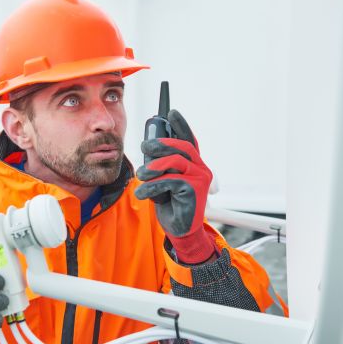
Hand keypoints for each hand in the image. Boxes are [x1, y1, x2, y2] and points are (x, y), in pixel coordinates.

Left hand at [135, 109, 216, 263]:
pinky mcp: (194, 191)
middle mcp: (201, 169)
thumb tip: (148, 149)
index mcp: (194, 165)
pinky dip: (153, 185)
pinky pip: (170, 180)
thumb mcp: (163, 182)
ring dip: (154, 166)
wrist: (181, 231)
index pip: (189, 140)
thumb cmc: (172, 206)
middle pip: (182, 147)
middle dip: (161, 143)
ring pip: (175, 162)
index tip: (171, 112)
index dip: (181, 125)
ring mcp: (200, 179)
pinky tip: (143, 193)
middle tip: (145, 145)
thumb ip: (161, 167)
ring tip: (141, 175)